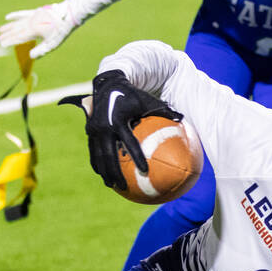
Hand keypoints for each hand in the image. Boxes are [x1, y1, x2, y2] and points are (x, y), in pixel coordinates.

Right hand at [0, 2, 79, 57]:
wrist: (68, 14)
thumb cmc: (61, 31)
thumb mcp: (52, 44)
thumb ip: (41, 50)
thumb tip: (31, 57)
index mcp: (33, 31)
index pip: (18, 38)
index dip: (10, 41)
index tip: (2, 44)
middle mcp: (30, 23)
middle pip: (16, 30)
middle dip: (7, 35)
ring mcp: (32, 16)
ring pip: (17, 22)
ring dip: (9, 26)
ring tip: (0, 30)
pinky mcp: (35, 12)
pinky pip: (22, 13)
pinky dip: (15, 15)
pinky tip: (8, 17)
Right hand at [59, 70, 180, 190]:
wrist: (108, 84)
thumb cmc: (133, 94)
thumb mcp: (148, 100)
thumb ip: (164, 111)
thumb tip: (182, 119)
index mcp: (119, 120)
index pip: (129, 142)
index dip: (137, 157)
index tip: (145, 170)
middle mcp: (104, 126)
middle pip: (109, 154)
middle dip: (115, 172)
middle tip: (123, 187)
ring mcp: (94, 129)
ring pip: (98, 155)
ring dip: (104, 171)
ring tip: (111, 185)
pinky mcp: (89, 130)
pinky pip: (93, 150)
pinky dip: (97, 162)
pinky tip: (102, 174)